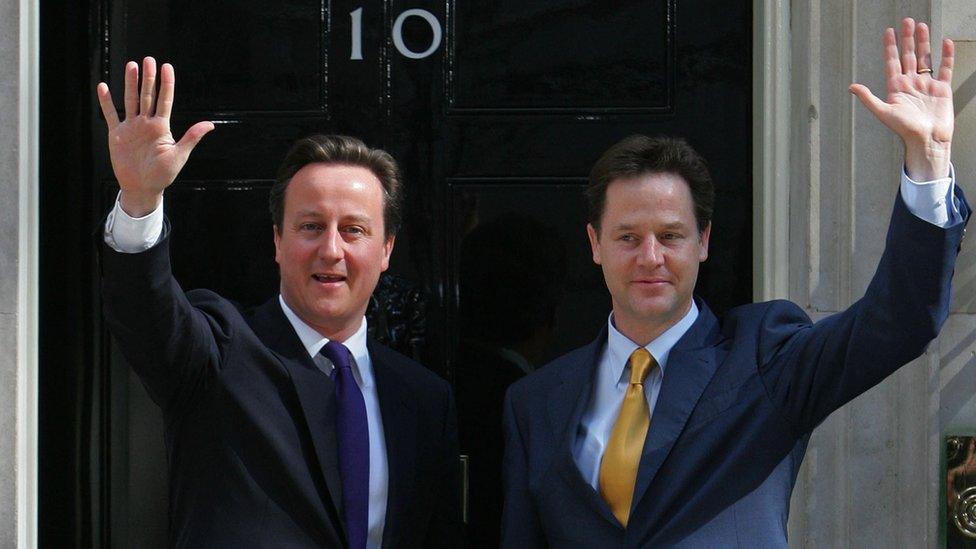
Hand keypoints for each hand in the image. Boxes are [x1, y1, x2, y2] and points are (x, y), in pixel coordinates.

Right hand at [96, 57, 213, 216]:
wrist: (142, 188)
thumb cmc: (163, 175)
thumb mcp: (179, 155)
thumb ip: (191, 137)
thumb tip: (210, 124)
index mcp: (162, 127)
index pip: (165, 100)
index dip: (166, 84)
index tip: (167, 66)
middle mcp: (147, 123)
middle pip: (147, 96)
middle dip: (148, 78)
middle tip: (148, 60)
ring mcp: (131, 127)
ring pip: (131, 100)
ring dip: (130, 84)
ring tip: (131, 66)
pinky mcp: (117, 135)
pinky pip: (111, 115)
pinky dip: (106, 102)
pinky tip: (104, 87)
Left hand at [850, 18, 953, 180]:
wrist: (927, 140)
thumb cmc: (905, 130)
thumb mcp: (884, 112)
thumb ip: (869, 98)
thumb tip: (851, 86)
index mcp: (896, 87)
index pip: (892, 62)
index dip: (890, 47)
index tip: (888, 31)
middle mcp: (910, 83)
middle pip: (908, 56)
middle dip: (907, 39)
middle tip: (907, 21)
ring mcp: (926, 85)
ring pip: (925, 58)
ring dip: (924, 42)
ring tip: (922, 26)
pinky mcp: (942, 88)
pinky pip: (945, 68)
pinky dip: (946, 55)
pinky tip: (945, 42)